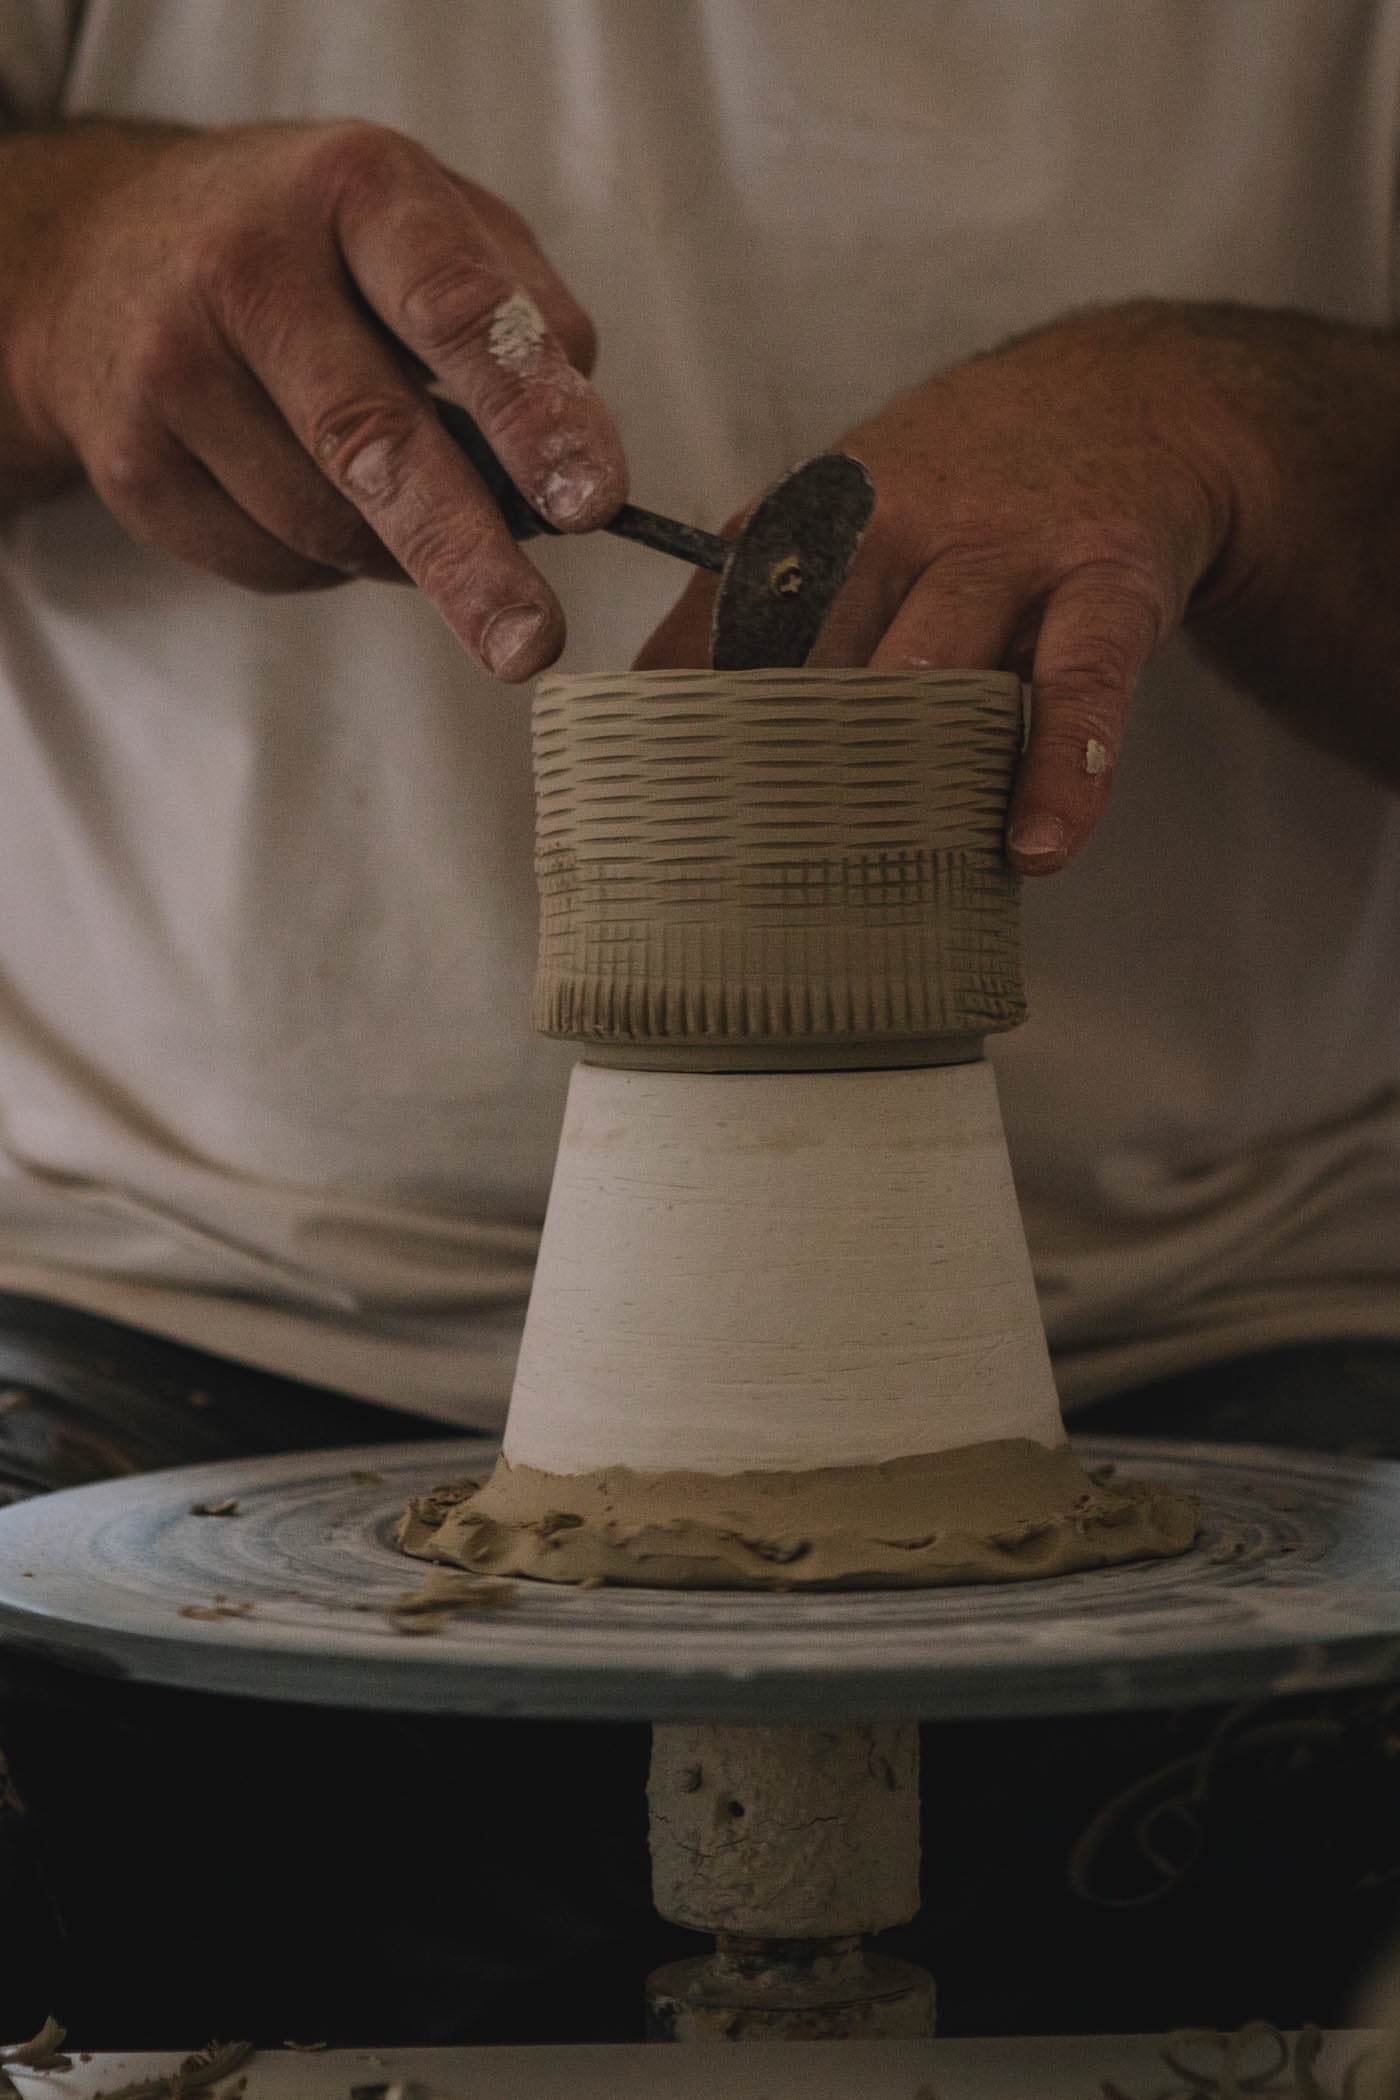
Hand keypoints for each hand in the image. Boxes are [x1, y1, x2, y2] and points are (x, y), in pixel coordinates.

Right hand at [2, 120, 627, 678]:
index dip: (532, 412)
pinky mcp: (134, 463)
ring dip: (400, 553)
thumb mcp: (424, 219)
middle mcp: (247, 266)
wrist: (98, 257)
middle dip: (466, 555)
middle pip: (374, 440)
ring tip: (410, 511)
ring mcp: (174, 366)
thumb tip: (579, 447)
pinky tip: (318, 502)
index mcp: (354, 188)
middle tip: (533, 640)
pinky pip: (273, 563)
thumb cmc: (311, 250)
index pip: (456, 310)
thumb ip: (521, 310)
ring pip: (328, 525)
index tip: (592, 504)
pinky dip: (328, 565)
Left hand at [636, 304, 1243, 870]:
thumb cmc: (962, 491)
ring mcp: (1010, 552)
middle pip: (827, 650)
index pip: (734, 620)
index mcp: (824, 519)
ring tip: (883, 869)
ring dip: (910, 769)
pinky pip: (1081, 682)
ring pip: (944, 663)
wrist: (1134, 395)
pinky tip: (1035, 844)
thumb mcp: (846, 515)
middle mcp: (905, 524)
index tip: (657, 798)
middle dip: (784, 755)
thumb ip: (749, 602)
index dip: (691, 709)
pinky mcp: (1110, 582)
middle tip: (752, 868)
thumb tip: (641, 711)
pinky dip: (1061, 767)